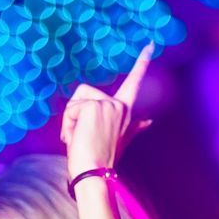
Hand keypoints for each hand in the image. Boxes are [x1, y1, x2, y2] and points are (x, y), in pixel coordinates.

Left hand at [60, 44, 153, 180]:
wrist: (93, 173)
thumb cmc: (102, 159)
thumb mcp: (119, 140)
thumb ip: (134, 127)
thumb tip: (148, 121)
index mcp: (124, 111)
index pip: (134, 83)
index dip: (142, 63)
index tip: (150, 45)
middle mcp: (119, 106)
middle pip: (84, 94)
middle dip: (74, 115)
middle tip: (81, 138)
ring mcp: (107, 105)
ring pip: (75, 101)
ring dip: (70, 121)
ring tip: (79, 139)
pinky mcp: (95, 107)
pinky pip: (71, 109)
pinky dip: (68, 125)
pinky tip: (76, 138)